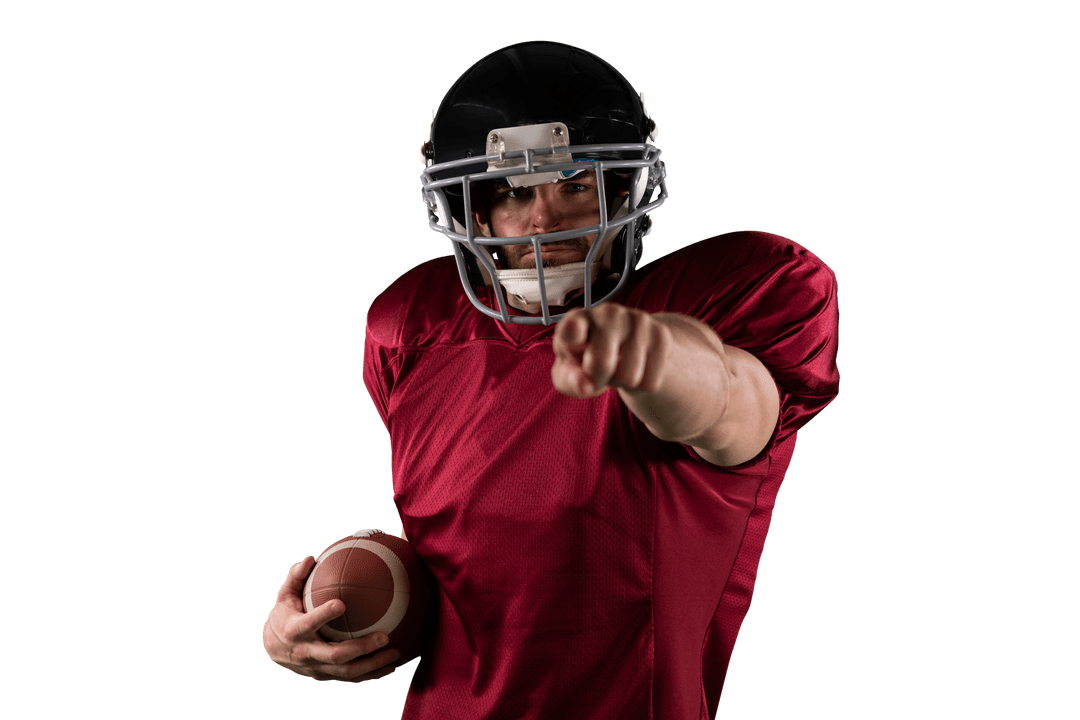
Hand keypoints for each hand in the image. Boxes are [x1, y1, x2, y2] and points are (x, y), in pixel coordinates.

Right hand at [262, 556, 401, 681]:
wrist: (272, 649)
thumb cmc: (284, 614)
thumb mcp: (284, 595)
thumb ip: (296, 577)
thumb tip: (310, 558)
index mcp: (294, 631)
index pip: (309, 623)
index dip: (324, 615)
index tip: (342, 604)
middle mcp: (305, 653)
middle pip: (335, 654)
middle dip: (361, 648)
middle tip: (385, 636)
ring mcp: (316, 668)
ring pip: (347, 671)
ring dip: (373, 664)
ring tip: (395, 653)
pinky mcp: (325, 676)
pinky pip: (350, 678)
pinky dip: (371, 674)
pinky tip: (391, 666)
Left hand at [551, 304, 668, 397]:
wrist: (623, 345)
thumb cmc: (586, 359)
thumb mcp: (569, 372)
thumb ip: (570, 380)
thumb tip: (586, 387)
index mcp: (577, 319)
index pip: (573, 325)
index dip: (573, 330)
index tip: (574, 332)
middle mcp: (608, 313)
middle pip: (600, 365)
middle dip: (598, 379)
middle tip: (596, 371)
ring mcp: (637, 320)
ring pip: (629, 377)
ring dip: (621, 383)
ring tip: (616, 367)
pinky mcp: (661, 335)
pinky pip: (651, 382)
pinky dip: (641, 385)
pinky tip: (635, 367)